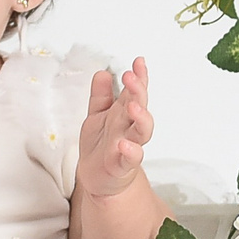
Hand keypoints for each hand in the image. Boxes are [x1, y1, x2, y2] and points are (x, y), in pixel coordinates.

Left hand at [78, 58, 153, 199]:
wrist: (96, 177)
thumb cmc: (100, 145)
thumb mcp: (96, 115)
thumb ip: (100, 95)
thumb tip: (103, 72)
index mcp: (123, 114)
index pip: (134, 92)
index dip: (139, 77)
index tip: (139, 61)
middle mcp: (129, 128)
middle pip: (140, 106)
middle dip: (138, 91)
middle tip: (131, 77)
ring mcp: (129, 146)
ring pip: (142, 131)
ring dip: (140, 118)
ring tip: (133, 106)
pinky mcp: (123, 165)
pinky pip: (131, 158)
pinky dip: (130, 152)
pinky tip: (124, 144)